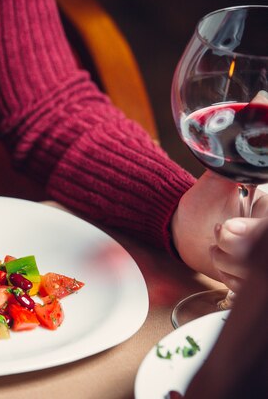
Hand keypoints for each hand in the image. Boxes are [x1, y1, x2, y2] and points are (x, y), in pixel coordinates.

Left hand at [171, 171, 267, 291]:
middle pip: (260, 255)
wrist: (185, 228)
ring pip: (253, 274)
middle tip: (217, 232)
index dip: (250, 233)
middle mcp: (265, 237)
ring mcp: (260, 260)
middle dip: (233, 247)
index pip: (266, 229)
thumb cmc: (202, 203)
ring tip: (216, 245)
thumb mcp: (216, 183)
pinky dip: (227, 276)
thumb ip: (228, 172)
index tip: (226, 226)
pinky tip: (221, 262)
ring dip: (226, 261)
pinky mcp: (253, 278)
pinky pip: (245, 287)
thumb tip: (236, 158)